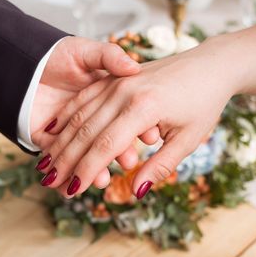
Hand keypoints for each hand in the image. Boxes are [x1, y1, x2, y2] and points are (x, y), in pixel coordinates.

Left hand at [29, 36, 141, 187]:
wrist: (21, 61)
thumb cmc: (56, 54)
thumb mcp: (87, 51)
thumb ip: (109, 56)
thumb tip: (132, 67)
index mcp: (103, 99)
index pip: (123, 117)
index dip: (138, 127)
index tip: (151, 136)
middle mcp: (89, 118)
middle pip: (106, 140)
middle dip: (118, 153)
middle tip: (130, 162)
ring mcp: (68, 131)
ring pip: (84, 155)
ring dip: (94, 170)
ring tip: (104, 179)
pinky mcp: (46, 139)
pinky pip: (58, 161)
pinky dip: (66, 173)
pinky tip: (76, 183)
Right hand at [37, 39, 238, 197]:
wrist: (210, 65)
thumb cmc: (204, 103)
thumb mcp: (189, 139)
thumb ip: (160, 165)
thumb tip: (137, 192)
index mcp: (144, 108)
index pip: (106, 146)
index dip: (87, 170)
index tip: (72, 190)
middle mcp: (125, 92)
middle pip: (86, 131)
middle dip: (66, 160)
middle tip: (48, 182)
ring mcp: (117, 82)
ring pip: (80, 114)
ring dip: (61, 141)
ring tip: (45, 163)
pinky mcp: (114, 78)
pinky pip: (84, 98)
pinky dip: (67, 116)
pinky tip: (54, 131)